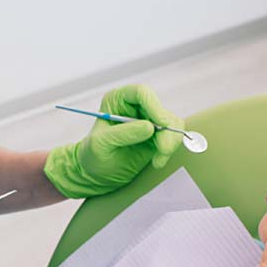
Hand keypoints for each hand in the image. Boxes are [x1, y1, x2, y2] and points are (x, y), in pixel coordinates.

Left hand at [44, 85, 184, 197]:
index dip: (154, 106)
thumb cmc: (93, 155)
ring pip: (172, 123)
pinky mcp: (158, 136)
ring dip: (169, 142)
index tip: (160, 125)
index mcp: (119, 100)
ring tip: (157, 160)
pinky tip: (157, 161)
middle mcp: (136, 106)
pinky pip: (173, 137)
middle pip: (161, 109)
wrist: (97, 174)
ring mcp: (149, 121)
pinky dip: (168, 150)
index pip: (142, 93)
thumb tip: (149, 127)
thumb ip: (123, 134)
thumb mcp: (101, 144)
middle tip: (163, 150)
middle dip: (166, 131)